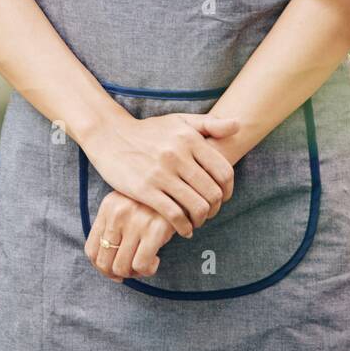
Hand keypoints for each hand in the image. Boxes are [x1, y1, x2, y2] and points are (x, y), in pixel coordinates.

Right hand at [82, 110, 238, 236]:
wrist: (110, 136)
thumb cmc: (149, 131)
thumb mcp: (179, 121)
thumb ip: (210, 124)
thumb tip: (238, 125)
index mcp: (190, 138)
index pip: (223, 171)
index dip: (228, 190)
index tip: (222, 197)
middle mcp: (178, 155)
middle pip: (212, 192)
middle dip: (215, 208)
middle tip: (209, 213)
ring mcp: (161, 173)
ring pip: (196, 206)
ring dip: (201, 220)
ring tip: (196, 221)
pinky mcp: (145, 189)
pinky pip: (174, 215)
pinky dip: (184, 227)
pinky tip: (183, 229)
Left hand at [85, 190, 175, 282]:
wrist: (182, 190)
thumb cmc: (153, 205)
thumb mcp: (127, 207)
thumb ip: (113, 229)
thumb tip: (107, 269)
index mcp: (108, 206)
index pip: (91, 249)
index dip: (101, 268)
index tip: (114, 272)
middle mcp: (118, 212)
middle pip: (104, 262)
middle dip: (116, 274)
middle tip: (131, 271)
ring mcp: (136, 220)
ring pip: (121, 267)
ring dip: (133, 273)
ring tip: (144, 264)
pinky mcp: (155, 229)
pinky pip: (141, 265)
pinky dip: (147, 270)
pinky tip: (156, 259)